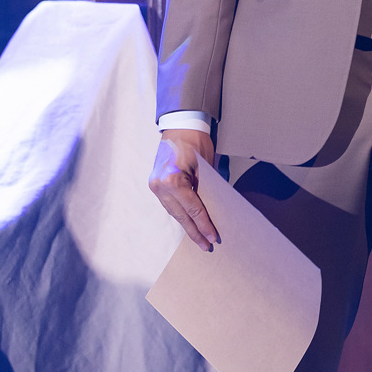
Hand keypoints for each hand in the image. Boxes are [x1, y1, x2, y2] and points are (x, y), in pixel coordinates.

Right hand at [149, 128, 219, 250]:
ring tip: (199, 239)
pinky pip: (170, 205)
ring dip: (187, 226)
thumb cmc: (197, 142)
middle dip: (195, 232)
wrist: (180, 125)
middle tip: (207, 246)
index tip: (214, 237)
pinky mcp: (156, 184)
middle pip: (181, 215)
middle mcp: (160, 186)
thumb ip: (208, 190)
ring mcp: (156, 186)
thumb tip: (216, 211)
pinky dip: (180, 214)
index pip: (193, 209)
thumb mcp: (207, 167)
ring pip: (174, 212)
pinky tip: (188, 224)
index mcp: (173, 180)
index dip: (204, 225)